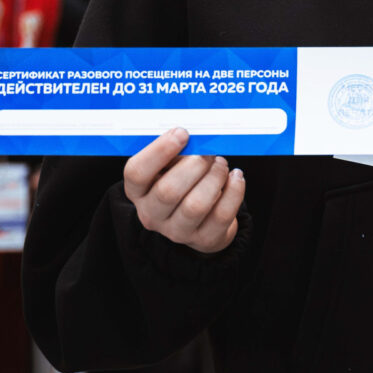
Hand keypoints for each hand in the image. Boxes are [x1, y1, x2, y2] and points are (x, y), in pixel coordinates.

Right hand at [123, 128, 244, 253]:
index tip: (183, 133)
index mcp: (137, 191)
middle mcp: (151, 214)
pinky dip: (233, 192)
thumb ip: (176, 150)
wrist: (199, 219)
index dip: (159, 151)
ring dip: (214, 178)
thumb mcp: (170, 165)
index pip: (136, 173)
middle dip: (195, 165)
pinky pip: (222, 215)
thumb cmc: (181, 180)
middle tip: (209, 152)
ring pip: (196, 206)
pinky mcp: (204, 239)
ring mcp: (177, 231)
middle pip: (168, 191)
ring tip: (221, 165)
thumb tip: (197, 133)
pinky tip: (236, 177)